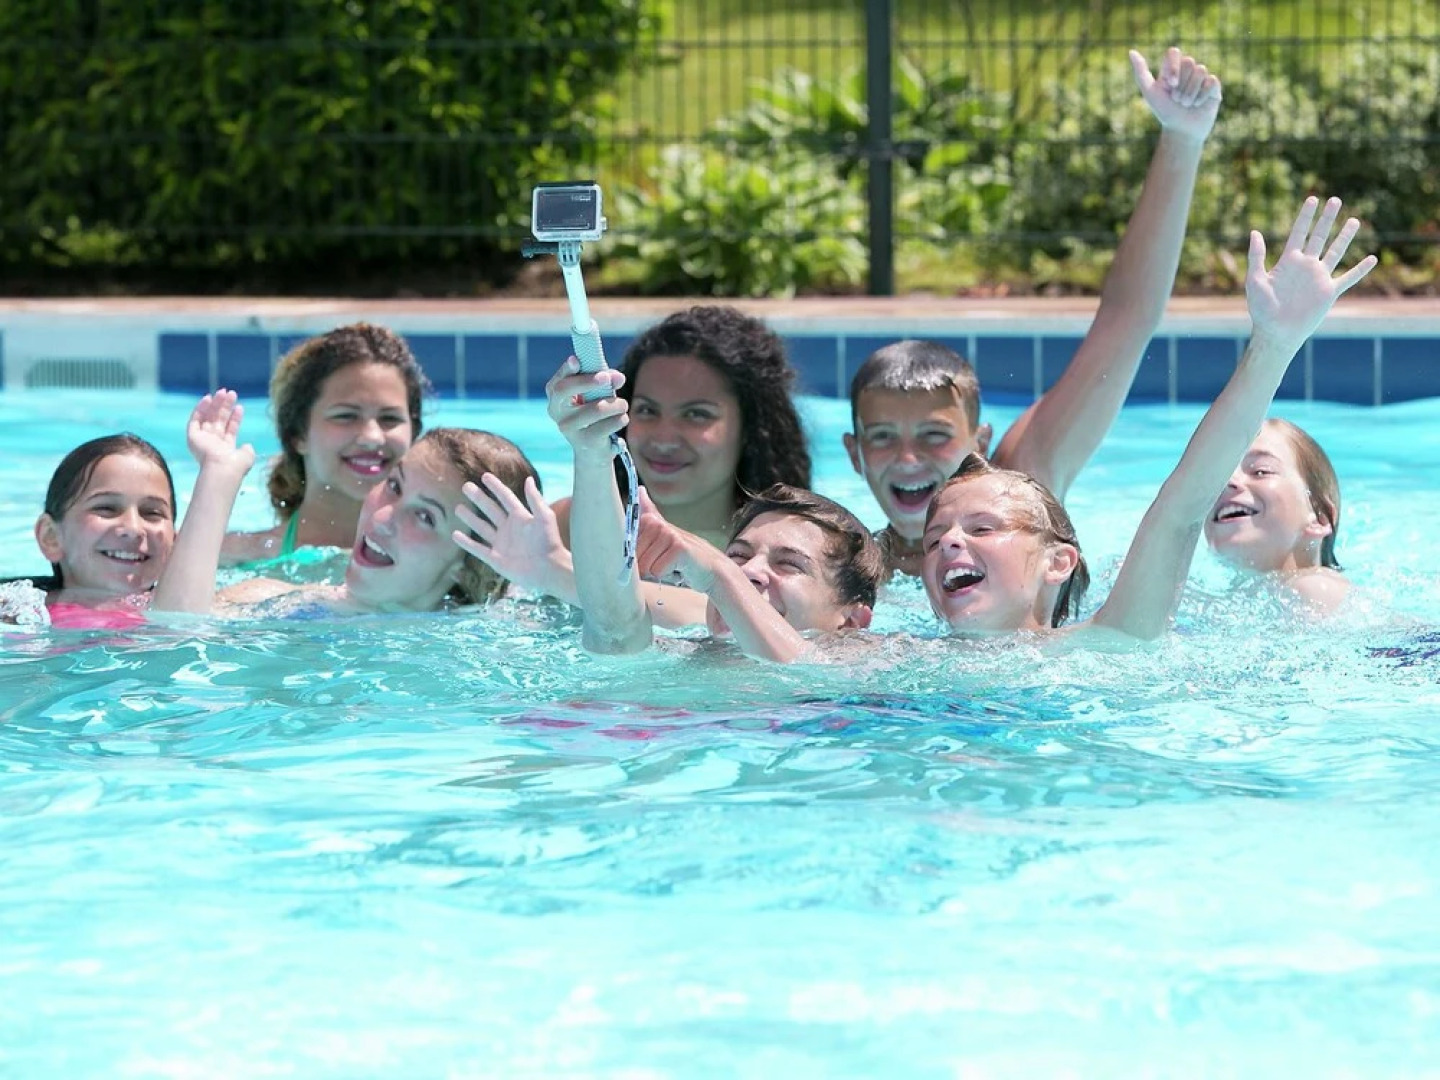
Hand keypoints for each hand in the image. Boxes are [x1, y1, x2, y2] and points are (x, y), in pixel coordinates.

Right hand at [187, 389, 255, 475]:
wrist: (222, 468)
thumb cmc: (237, 465)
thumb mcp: (247, 457)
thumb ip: (247, 450)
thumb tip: (247, 445)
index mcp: (225, 449)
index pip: (229, 429)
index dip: (235, 418)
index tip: (239, 406)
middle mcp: (213, 443)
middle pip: (219, 420)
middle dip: (225, 407)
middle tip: (231, 393)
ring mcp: (202, 439)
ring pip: (208, 417)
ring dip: (215, 404)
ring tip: (223, 392)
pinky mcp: (192, 437)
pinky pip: (195, 420)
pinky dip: (200, 408)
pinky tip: (208, 398)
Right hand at [453, 473, 569, 596]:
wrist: (548, 570)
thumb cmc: (549, 543)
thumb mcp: (544, 517)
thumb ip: (535, 499)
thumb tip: (528, 479)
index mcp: (520, 517)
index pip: (505, 498)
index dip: (496, 487)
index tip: (485, 476)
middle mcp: (509, 528)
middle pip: (490, 510)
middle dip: (478, 498)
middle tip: (466, 486)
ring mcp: (501, 544)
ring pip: (482, 527)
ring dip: (470, 518)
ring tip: (458, 508)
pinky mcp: (495, 559)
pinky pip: (478, 549)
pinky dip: (466, 542)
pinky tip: (455, 535)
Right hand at [545, 356, 628, 458]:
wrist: (593, 452)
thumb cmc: (594, 414)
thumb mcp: (597, 393)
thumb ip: (605, 380)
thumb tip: (618, 377)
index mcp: (556, 397)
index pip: (557, 380)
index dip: (565, 369)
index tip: (576, 360)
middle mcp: (556, 412)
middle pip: (564, 389)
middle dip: (587, 380)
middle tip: (607, 378)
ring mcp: (569, 428)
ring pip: (595, 408)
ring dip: (616, 403)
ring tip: (623, 405)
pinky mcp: (585, 442)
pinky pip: (608, 424)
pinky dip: (620, 418)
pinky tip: (621, 419)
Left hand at [633, 487, 718, 592]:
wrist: (711, 568)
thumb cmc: (682, 554)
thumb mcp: (663, 534)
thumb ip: (649, 514)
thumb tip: (639, 490)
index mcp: (650, 521)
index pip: (627, 545)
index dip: (636, 557)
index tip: (652, 554)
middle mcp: (658, 524)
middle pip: (634, 557)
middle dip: (647, 567)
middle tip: (664, 561)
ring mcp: (669, 534)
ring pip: (645, 566)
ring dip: (657, 571)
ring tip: (672, 564)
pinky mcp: (679, 548)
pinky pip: (657, 570)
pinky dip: (667, 574)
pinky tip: (679, 568)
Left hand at [1130, 47, 1220, 143]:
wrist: (1180, 131)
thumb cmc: (1165, 112)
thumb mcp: (1150, 93)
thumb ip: (1141, 73)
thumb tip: (1131, 51)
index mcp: (1172, 69)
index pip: (1174, 52)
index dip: (1173, 67)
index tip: (1170, 84)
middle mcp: (1188, 70)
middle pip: (1189, 62)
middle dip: (1181, 85)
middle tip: (1177, 100)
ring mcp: (1202, 77)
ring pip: (1201, 70)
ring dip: (1190, 92)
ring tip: (1186, 104)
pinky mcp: (1214, 86)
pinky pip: (1211, 81)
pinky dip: (1202, 95)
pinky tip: (1198, 104)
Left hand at [1246, 196, 1376, 349]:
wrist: (1276, 332)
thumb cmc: (1261, 309)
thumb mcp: (1254, 280)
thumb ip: (1256, 256)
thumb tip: (1255, 232)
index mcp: (1288, 262)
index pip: (1298, 233)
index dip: (1305, 216)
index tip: (1312, 198)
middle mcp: (1305, 266)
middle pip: (1319, 237)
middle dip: (1326, 219)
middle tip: (1335, 200)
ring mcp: (1318, 278)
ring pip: (1336, 252)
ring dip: (1345, 237)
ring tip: (1354, 221)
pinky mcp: (1329, 292)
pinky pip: (1348, 278)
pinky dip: (1360, 269)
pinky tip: (1372, 259)